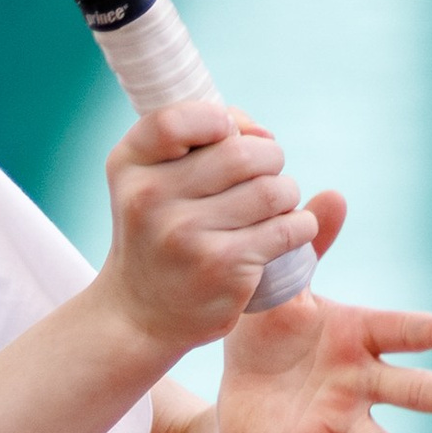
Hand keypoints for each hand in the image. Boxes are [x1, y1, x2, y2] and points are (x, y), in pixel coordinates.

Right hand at [99, 97, 318, 355]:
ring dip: (286, 193)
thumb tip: (262, 134)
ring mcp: (186, 234)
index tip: (227, 138)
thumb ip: (200, 139)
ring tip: (274, 207)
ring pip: (271, 190)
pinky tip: (289, 232)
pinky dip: (301, 226)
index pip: (176, 120)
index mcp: (130, 165)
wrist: (140, 312)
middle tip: (265, 177)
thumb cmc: (157, 232)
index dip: (219, 121)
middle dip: (269, 158)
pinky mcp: (222, 266)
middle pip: (242, 152)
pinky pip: (287, 229)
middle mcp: (151, 198)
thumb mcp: (153, 178)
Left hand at [210, 195, 431, 432]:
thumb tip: (332, 196)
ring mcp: (346, 420)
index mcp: (357, 334)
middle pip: (411, 391)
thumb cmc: (268, 331)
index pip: (401, 332)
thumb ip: (310, 249)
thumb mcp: (280, 289)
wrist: (238, 390)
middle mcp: (362, 380)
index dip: (430, 333)